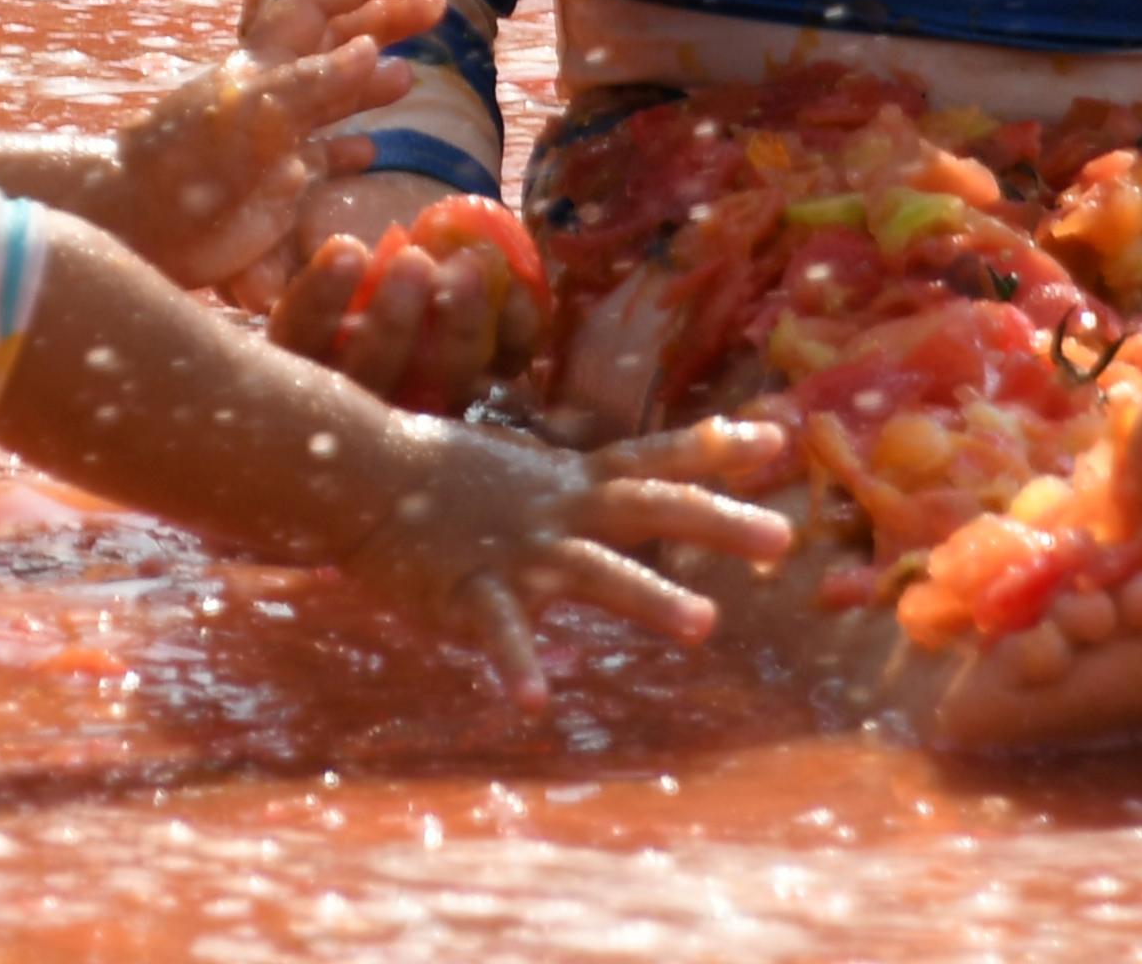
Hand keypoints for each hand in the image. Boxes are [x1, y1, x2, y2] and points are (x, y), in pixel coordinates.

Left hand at [109, 0, 445, 287]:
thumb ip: (315, 81)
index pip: (322, 1)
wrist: (140, 223)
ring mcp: (277, 137)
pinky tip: (370, 149)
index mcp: (265, 60)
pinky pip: (321, 158)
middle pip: (337, 39)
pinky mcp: (276, 186)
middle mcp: (275, 90)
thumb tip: (372, 48)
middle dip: (384, 18)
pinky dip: (347, 148)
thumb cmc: (190, 162)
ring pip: (335, 95)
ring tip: (411, 74)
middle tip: (437, 7)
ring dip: (373, 80)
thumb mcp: (255, 111)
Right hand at [255, 171, 545, 415]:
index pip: (301, 341)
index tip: (348, 248)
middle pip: (373, 378)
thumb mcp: (332, 238)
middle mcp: (365, 395)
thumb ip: (330, 247)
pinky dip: (515, 331)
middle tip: (415, 262)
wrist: (427, 250)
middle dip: (394, 321)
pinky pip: (505, 372)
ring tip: (468, 267)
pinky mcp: (491, 389)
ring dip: (460, 328)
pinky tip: (515, 289)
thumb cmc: (365, 246)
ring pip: (443, 385)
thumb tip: (342, 246)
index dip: (321, 301)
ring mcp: (432, 398)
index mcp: (309, 356)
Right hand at [334, 415, 794, 704]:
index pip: (654, 459)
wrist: (357, 474)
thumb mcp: (523, 469)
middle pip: (651, 509)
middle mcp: (558, 512)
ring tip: (705, 624)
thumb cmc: (440, 478)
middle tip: (784, 537)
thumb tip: (632, 480)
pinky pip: (500, 633)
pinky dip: (516, 667)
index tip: (778, 438)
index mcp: (570, 483)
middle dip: (718, 522)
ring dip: (652, 597)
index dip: (715, 450)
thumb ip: (577, 481)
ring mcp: (520, 551)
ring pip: (597, 572)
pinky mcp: (472, 591)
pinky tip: (534, 703)